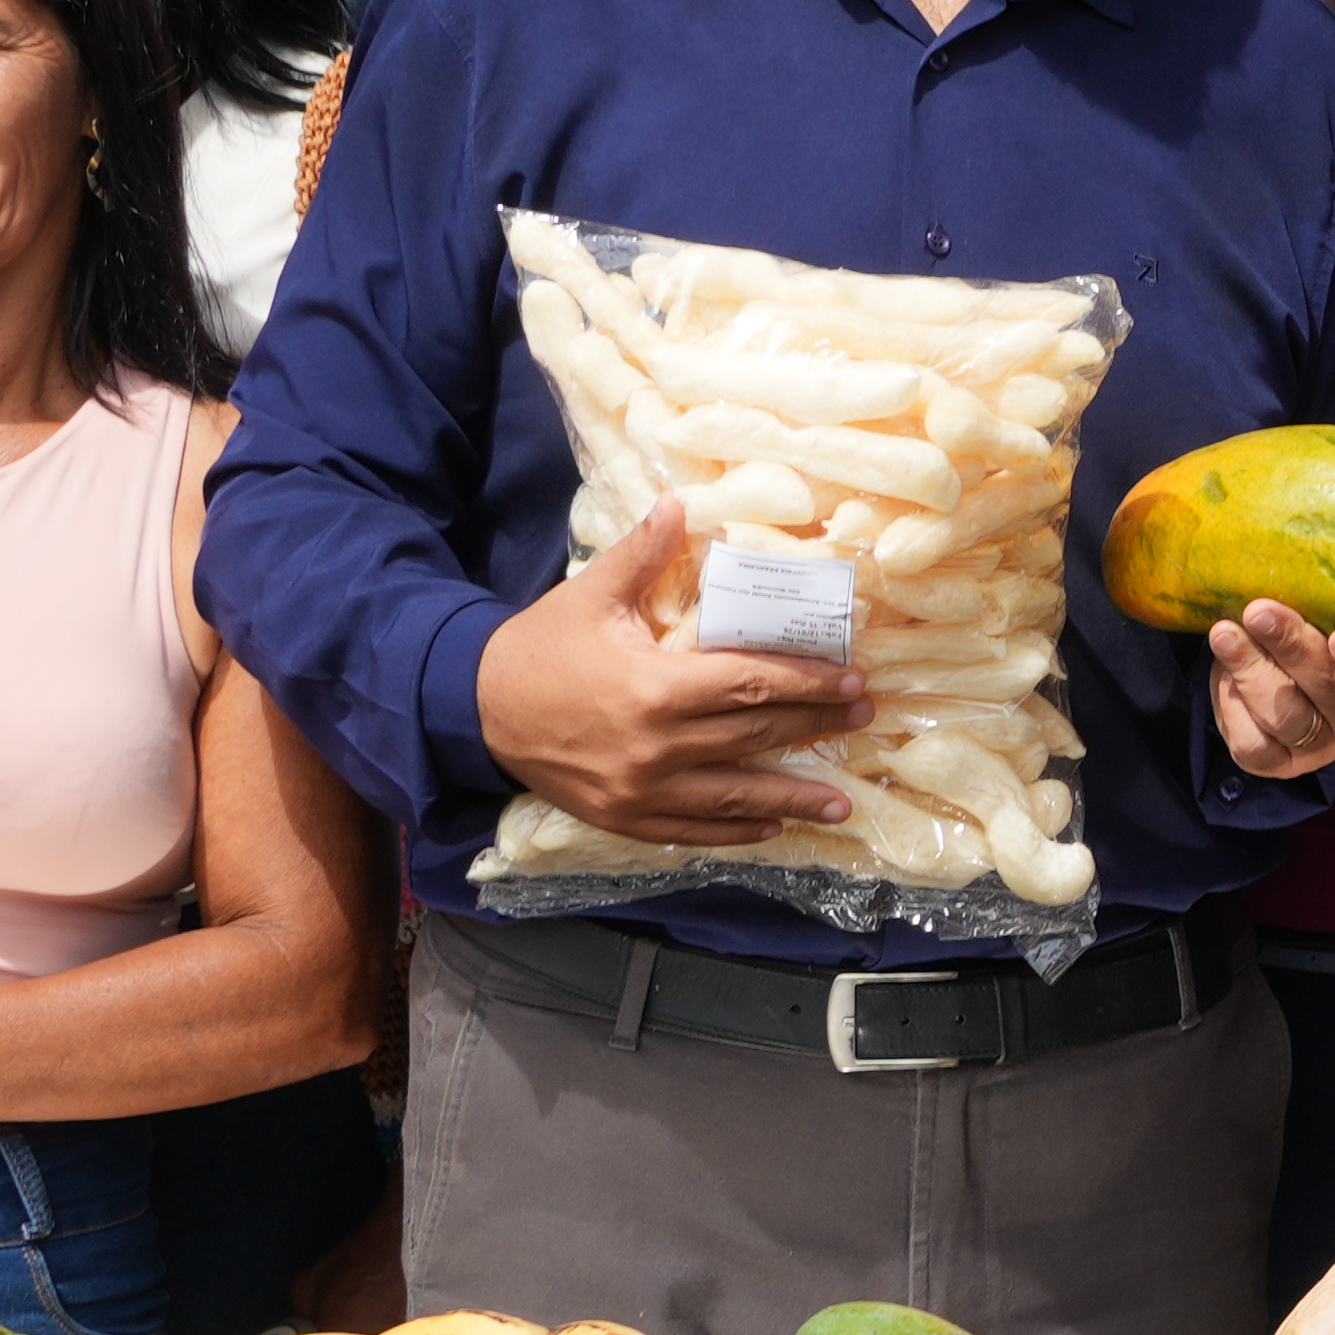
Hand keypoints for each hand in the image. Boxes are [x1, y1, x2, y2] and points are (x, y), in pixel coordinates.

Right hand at [474, 507, 864, 843]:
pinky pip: (690, 830)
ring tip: (841, 804)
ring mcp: (639, 791)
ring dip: (793, 799)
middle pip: (754, 736)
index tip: (852, 681)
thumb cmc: (539, 647)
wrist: (471, 708)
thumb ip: (641, 553)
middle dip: (814, 727)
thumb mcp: (589, 594)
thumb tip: (679, 504)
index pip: (751, 685)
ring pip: (733, 796)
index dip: (807, 683)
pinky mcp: (622, 817)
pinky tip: (772, 824)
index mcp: (654, 688)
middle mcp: (655, 746)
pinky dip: (734, 830)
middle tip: (864, 719)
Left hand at [1210, 601, 1334, 785]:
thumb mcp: (1331, 613)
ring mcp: (1318, 744)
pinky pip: (1253, 744)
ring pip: (1285, 715)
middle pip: (1326, 687)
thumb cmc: (1315, 628)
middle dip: (1290, 646)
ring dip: (1250, 669)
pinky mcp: (1278, 762)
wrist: (1278, 669)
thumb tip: (1293, 553)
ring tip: (1224, 633)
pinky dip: (1232, 705)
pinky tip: (1223, 671)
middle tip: (1260, 611)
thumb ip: (1326, 598)